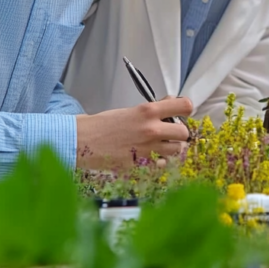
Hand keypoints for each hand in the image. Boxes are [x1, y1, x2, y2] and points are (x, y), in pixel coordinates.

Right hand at [75, 96, 191, 169]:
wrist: (82, 141)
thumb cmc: (103, 125)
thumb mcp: (130, 110)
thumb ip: (153, 108)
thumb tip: (172, 102)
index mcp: (148, 111)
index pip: (185, 106)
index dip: (186, 110)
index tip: (182, 114)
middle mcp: (152, 129)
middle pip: (184, 132)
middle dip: (179, 133)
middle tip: (170, 133)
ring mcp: (148, 148)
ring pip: (176, 150)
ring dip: (171, 148)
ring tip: (158, 145)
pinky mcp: (141, 164)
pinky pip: (163, 164)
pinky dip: (160, 161)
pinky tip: (150, 156)